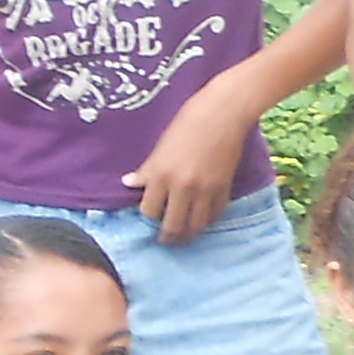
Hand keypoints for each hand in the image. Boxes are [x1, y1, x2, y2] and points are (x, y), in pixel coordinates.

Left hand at [125, 95, 254, 241]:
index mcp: (161, 175)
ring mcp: (205, 191)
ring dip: (188, 235)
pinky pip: (215, 215)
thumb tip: (129, 184)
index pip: (149, 211)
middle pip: (172, 225)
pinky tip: (203, 219)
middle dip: (167, 237)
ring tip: (184, 236)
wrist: (222, 114)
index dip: (148, 216)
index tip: (150, 217)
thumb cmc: (187, 124)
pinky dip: (208, 220)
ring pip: (195, 226)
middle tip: (165, 240)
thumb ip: (147, 170)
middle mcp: (182, 188)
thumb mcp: (160, 147)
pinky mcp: (224, 189)